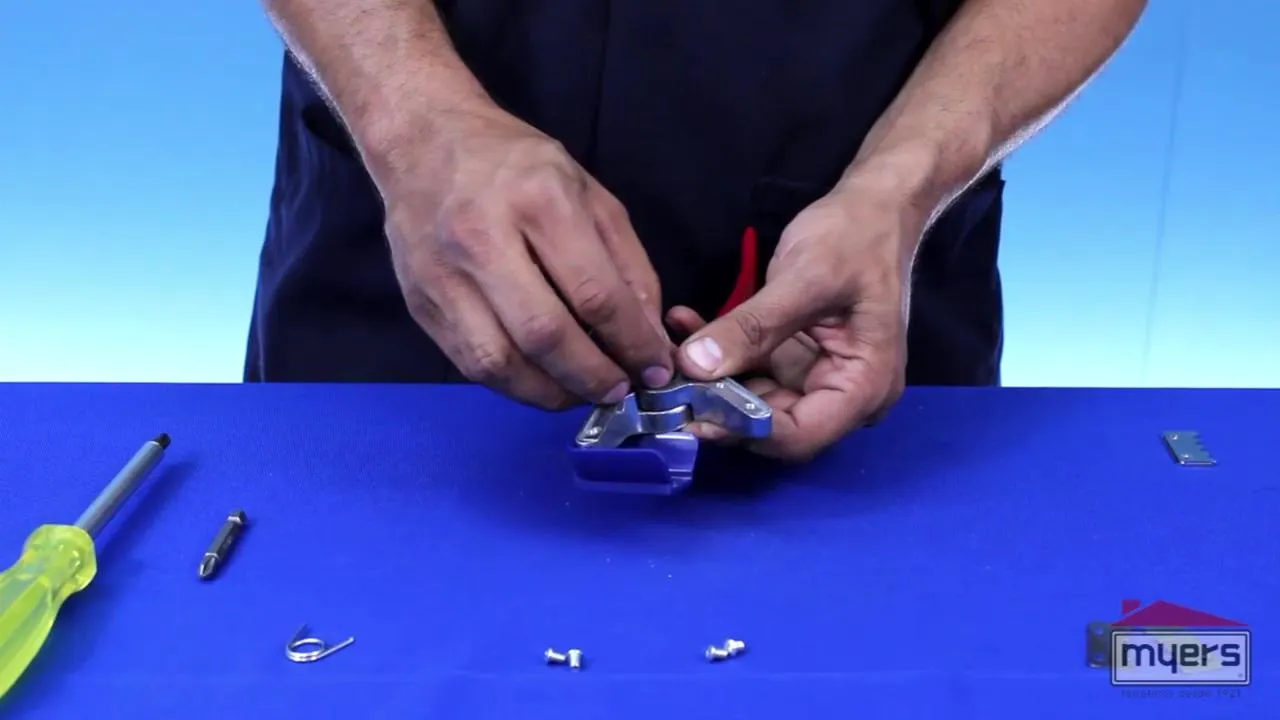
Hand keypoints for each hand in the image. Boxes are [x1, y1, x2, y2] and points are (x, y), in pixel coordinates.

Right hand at [378, 104, 673, 408]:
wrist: (423, 141)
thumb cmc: (515, 165)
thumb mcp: (589, 192)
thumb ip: (627, 263)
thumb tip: (648, 334)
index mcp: (538, 200)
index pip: (594, 294)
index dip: (631, 344)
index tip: (655, 369)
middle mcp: (483, 238)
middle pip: (544, 335)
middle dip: (593, 377)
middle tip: (620, 391)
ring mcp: (442, 275)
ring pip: (500, 362)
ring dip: (550, 393)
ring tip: (581, 394)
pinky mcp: (420, 303)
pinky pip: (470, 363)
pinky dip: (513, 385)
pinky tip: (541, 381)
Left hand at [670, 177, 925, 460]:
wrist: (874, 207)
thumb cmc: (855, 238)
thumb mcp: (804, 279)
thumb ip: (752, 327)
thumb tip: (694, 367)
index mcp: (863, 386)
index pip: (799, 436)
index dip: (744, 430)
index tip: (691, 413)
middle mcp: (842, 395)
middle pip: (774, 425)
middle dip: (719, 407)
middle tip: (667, 383)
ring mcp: (816, 378)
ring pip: (754, 400)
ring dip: (710, 380)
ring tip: (668, 352)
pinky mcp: (794, 359)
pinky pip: (750, 370)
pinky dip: (718, 354)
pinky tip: (685, 326)